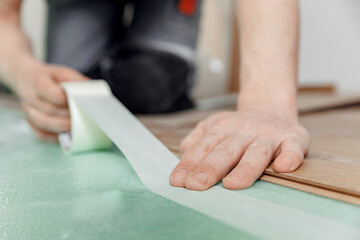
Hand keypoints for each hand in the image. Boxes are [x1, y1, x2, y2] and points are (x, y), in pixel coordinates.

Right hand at [14, 61, 88, 141]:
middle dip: (67, 115)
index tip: (77, 102)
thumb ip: (77, 80)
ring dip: (62, 127)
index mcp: (37, 80)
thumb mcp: (63, 72)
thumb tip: (93, 92)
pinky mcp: (29, 122)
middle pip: (48, 109)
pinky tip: (66, 134)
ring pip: (42, 123)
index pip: (47, 90)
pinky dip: (55, 137)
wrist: (24, 77)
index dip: (64, 98)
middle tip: (83, 118)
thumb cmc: (48, 77)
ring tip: (76, 126)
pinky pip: (40, 134)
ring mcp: (27, 110)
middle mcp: (29, 96)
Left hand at [169, 109, 308, 190]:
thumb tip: (182, 157)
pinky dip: (289, 158)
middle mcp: (243, 131)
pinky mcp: (292, 140)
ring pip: (256, 153)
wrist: (270, 108)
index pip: (203, 148)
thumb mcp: (212, 126)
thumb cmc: (238, 127)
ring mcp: (268, 135)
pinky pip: (292, 149)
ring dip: (244, 169)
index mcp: (221, 129)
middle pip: (226, 151)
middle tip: (196, 185)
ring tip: (232, 184)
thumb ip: (196, 140)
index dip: (190, 164)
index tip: (179, 181)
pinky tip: (282, 168)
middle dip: (210, 169)